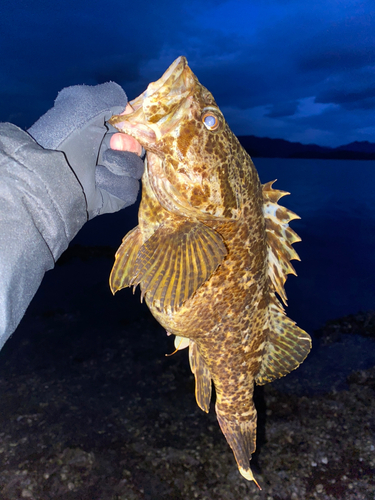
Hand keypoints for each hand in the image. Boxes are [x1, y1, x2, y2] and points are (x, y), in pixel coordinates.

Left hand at [28, 83, 143, 218]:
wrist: (51, 175)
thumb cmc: (65, 136)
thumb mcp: (84, 102)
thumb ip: (110, 94)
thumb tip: (129, 107)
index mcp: (98, 131)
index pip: (129, 129)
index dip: (132, 127)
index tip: (126, 124)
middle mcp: (104, 153)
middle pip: (136, 149)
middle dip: (127, 146)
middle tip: (112, 144)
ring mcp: (110, 177)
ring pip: (135, 169)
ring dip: (120, 164)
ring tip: (98, 167)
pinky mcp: (113, 198)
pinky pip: (130, 190)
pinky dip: (117, 184)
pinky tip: (98, 181)